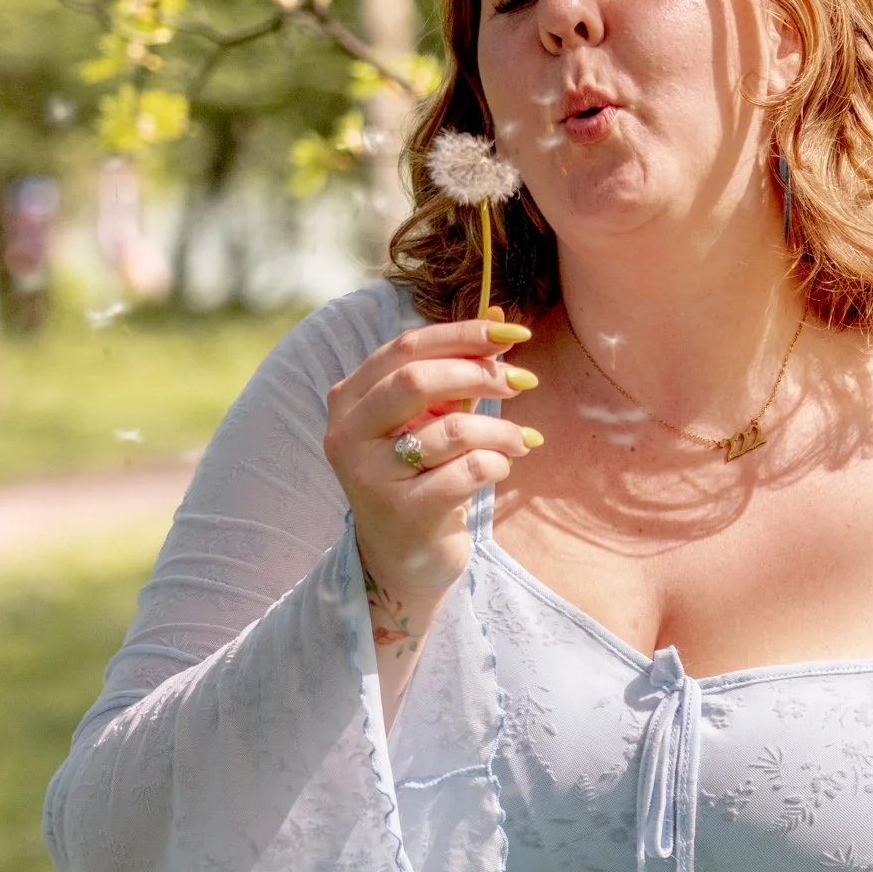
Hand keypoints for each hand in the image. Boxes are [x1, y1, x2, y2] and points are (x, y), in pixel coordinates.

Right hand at [324, 314, 540, 649]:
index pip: (405, 347)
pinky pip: (468, 471)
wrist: (404, 560)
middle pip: (417, 380)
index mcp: (349, 399)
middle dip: (481, 374)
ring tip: (522, 441)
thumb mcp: (433, 415)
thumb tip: (499, 312)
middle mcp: (348, 435)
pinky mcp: (404, 514)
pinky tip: (501, 468)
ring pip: (452, 430)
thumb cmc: (421, 475)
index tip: (516, 332)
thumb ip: (458, 366)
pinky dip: (497, 463)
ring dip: (502, 429)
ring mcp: (371, 477)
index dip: (464, 334)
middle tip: (524, 382)